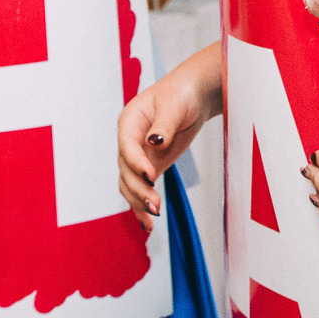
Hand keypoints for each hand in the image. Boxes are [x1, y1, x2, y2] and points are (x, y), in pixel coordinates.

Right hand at [117, 48, 222, 223]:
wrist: (192, 96)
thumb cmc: (181, 94)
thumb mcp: (174, 104)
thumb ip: (164, 124)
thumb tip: (155, 142)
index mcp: (129, 121)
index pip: (126, 145)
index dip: (136, 162)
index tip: (151, 175)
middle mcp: (129, 140)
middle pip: (126, 169)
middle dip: (139, 188)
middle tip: (155, 205)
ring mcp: (138, 156)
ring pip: (130, 183)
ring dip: (139, 201)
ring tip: (153, 216)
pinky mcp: (150, 167)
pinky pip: (141, 188)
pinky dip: (142, 205)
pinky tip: (148, 223)